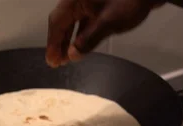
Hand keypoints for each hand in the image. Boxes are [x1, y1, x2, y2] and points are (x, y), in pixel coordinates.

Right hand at [46, 0, 164, 66]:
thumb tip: (73, 55)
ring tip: (66, 58)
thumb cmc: (130, 2)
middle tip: (57, 63)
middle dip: (59, 43)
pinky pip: (82, 21)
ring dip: (68, 39)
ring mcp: (88, 1)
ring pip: (72, 22)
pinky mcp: (97, 5)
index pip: (57, 22)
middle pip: (62, 22)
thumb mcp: (108, 23)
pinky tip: (79, 46)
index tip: (52, 61)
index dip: (53, 43)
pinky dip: (79, 34)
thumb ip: (88, 40)